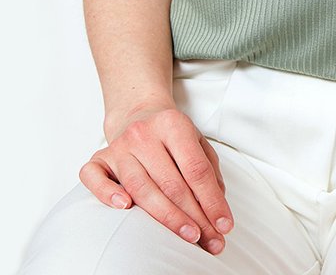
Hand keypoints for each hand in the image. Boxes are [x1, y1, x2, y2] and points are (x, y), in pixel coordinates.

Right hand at [78, 104, 234, 255]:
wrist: (137, 112)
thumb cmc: (169, 133)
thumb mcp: (195, 140)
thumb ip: (208, 169)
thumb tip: (217, 204)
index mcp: (172, 124)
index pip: (195, 168)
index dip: (212, 200)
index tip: (224, 224)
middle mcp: (144, 134)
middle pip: (171, 183)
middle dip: (195, 217)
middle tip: (211, 240)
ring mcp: (119, 146)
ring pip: (140, 187)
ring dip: (167, 217)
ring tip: (189, 236)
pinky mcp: (99, 158)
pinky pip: (95, 177)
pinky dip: (108, 193)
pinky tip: (125, 207)